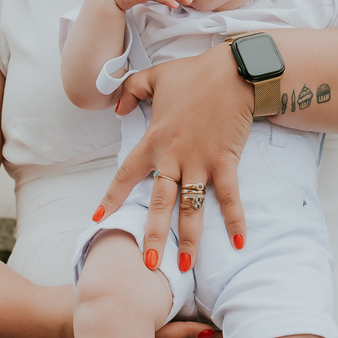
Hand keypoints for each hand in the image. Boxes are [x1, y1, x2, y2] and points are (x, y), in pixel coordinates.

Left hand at [92, 43, 251, 270]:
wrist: (233, 71)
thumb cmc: (194, 73)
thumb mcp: (154, 76)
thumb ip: (130, 90)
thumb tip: (117, 108)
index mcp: (154, 140)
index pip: (127, 174)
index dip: (112, 198)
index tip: (98, 221)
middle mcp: (174, 157)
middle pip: (159, 203)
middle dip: (153, 235)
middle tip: (148, 265)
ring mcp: (201, 162)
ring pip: (191, 207)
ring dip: (190, 238)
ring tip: (184, 266)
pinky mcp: (226, 162)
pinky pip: (230, 196)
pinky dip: (235, 219)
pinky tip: (240, 242)